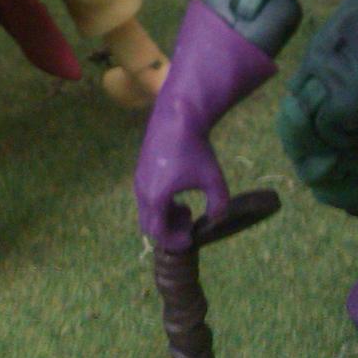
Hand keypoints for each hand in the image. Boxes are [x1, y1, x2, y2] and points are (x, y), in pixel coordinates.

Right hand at [134, 94, 229, 252]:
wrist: (177, 116)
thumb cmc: (196, 149)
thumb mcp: (214, 179)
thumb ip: (218, 206)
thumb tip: (215, 219)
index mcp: (156, 197)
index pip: (159, 234)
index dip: (174, 241)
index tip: (191, 239)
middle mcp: (141, 190)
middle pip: (148, 225)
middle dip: (169, 231)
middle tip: (189, 222)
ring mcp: (138, 179)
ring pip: (146, 210)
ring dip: (164, 216)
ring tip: (185, 207)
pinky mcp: (140, 169)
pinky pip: (146, 196)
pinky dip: (160, 203)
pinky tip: (178, 191)